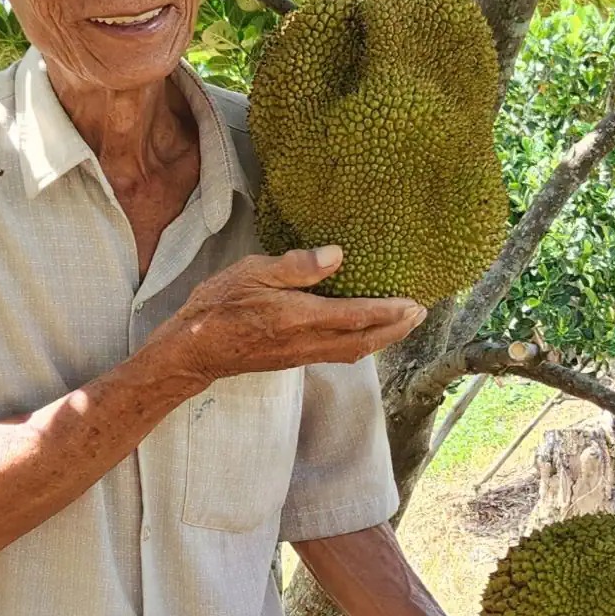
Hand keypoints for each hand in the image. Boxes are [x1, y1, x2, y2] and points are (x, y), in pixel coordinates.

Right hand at [144, 246, 424, 390]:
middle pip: (363, 340)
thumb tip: (337, 256)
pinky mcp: (294, 360)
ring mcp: (301, 355)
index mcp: (298, 317)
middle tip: (420, 314)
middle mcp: (306, 341)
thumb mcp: (252, 272)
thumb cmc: (218, 306)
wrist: (194, 351)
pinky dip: (361, 344)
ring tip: (401, 323)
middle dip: (395, 329)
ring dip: (382, 339)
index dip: (389, 312)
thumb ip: (296, 266)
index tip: (414, 304)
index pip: (355, 316)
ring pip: (353, 351)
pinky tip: (365, 334)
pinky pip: (337, 354)